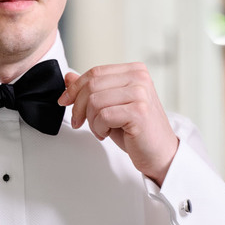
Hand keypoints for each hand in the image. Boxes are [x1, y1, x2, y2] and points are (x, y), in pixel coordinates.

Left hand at [59, 64, 178, 185]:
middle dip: (79, 107)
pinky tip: (107, 133)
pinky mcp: (138, 111)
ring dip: (91, 120)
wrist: (160, 153)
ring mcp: (140, 93)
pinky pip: (103, 116)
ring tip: (101, 129)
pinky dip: (99, 128)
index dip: (75, 88)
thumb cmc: (137, 131)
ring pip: (95, 101)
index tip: (64, 101)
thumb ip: (92, 90)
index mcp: (135, 71)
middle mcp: (140, 78)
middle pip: (92, 85)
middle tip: (79, 122)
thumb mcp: (110, 106)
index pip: (95, 72)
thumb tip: (68, 77)